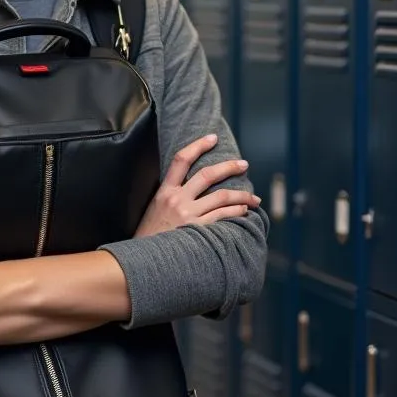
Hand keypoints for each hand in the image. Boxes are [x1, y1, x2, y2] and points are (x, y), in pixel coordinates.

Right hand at [135, 133, 260, 237]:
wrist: (142, 258)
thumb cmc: (150, 235)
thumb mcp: (154, 209)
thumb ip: (171, 196)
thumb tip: (191, 185)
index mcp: (164, 191)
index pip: (181, 159)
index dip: (198, 145)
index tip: (212, 137)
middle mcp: (177, 200)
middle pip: (207, 174)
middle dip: (229, 167)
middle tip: (244, 164)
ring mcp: (188, 215)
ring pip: (221, 196)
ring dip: (242, 195)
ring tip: (254, 198)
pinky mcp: (198, 231)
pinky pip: (223, 216)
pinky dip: (236, 211)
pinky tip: (244, 211)